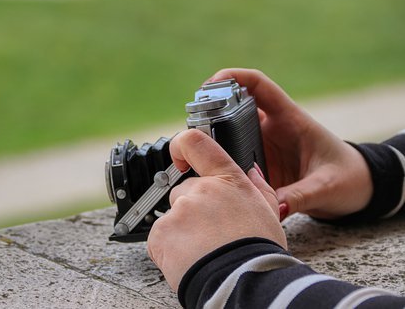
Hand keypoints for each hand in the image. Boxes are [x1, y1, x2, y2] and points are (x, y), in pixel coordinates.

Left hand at [147, 129, 285, 291]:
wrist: (243, 284)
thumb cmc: (259, 252)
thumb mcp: (268, 213)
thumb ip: (257, 187)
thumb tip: (250, 171)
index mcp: (227, 180)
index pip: (196, 143)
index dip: (181, 144)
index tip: (179, 157)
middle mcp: (200, 189)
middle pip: (184, 191)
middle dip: (192, 209)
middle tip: (209, 233)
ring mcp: (179, 210)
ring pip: (172, 216)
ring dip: (181, 231)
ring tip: (203, 251)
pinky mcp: (161, 232)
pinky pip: (159, 237)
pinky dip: (168, 249)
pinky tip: (188, 259)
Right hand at [207, 68, 372, 219]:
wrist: (358, 190)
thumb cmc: (349, 178)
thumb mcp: (326, 186)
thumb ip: (299, 196)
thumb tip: (271, 208)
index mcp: (290, 119)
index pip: (257, 85)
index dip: (232, 77)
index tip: (209, 85)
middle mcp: (272, 129)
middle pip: (233, 109)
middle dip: (209, 113)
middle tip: (191, 130)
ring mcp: (263, 147)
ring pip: (228, 135)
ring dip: (211, 141)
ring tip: (191, 155)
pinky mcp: (259, 165)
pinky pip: (234, 160)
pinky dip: (218, 164)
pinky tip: (206, 175)